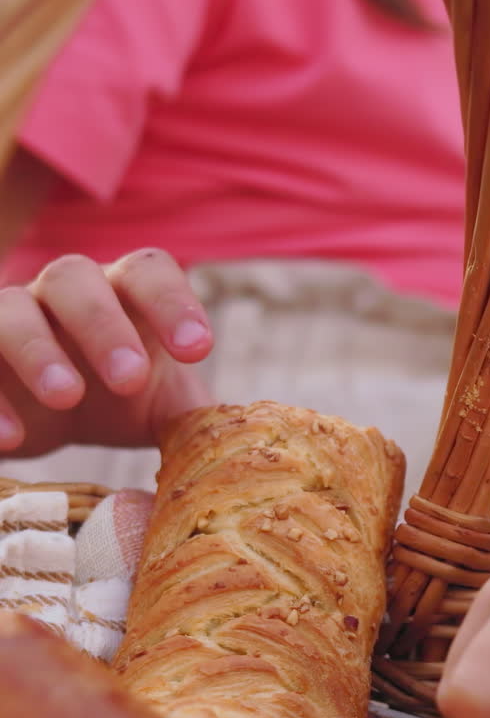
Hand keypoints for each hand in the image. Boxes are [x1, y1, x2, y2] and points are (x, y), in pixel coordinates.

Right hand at [0, 249, 212, 455]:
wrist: (44, 419)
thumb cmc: (114, 399)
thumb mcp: (160, 407)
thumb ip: (196, 417)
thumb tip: (238, 445)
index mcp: (121, 293)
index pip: (149, 272)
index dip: (173, 302)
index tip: (198, 349)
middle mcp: (61, 293)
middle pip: (74, 278)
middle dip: (103, 324)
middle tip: (129, 379)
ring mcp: (8, 316)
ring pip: (10, 310)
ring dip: (36, 349)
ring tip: (65, 397)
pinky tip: (10, 438)